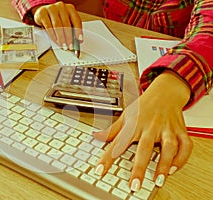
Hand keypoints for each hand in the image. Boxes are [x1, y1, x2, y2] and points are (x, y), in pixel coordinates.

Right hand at [32, 1, 82, 49]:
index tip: (79, 40)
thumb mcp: (65, 22)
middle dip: (69, 37)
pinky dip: (53, 35)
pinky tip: (55, 40)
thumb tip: (76, 41)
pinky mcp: (42, 13)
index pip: (76, 20)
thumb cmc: (56, 18)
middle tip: (70, 46)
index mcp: (70, 8)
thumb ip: (71, 30)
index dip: (78, 31)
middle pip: (66, 24)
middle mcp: (61, 7)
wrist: (42, 12)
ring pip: (57, 25)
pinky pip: (48, 26)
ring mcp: (51, 9)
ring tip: (63, 45)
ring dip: (61, 38)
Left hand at [93, 70, 192, 190]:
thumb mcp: (126, 115)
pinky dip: (182, 157)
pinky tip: (174, 168)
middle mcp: (150, 127)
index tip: (100, 170)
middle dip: (139, 168)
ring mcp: (166, 129)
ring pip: (168, 146)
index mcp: (134, 124)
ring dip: (164, 164)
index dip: (108, 157)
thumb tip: (97, 136)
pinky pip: (185, 145)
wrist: (165, 92)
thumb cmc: (144, 105)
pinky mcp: (180, 130)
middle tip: (134, 185)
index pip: (118, 143)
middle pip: (144, 148)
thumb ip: (112, 129)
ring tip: (159, 179)